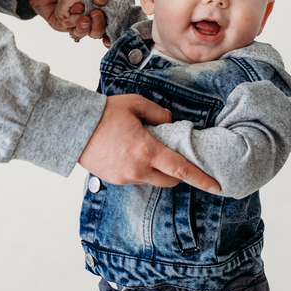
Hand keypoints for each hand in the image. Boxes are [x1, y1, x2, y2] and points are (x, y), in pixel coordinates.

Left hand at [20, 0, 110, 39]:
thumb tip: (102, 1)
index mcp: (101, 1)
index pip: (113, 19)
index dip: (115, 25)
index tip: (113, 22)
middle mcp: (89, 13)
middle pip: (100, 31)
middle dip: (99, 26)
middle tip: (95, 14)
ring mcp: (76, 20)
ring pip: (86, 33)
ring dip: (84, 27)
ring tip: (81, 16)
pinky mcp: (62, 25)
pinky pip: (70, 30)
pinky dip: (70, 23)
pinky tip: (67, 14)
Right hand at [79, 95, 220, 191]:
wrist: (74, 128)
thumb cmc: (103, 114)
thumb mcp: (136, 104)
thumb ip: (159, 114)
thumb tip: (170, 124)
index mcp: (146, 150)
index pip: (181, 169)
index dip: (201, 179)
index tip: (216, 186)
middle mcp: (138, 169)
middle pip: (170, 180)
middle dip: (177, 173)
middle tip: (172, 156)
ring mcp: (125, 177)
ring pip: (152, 180)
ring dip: (156, 170)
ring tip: (144, 149)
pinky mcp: (114, 180)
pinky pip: (136, 179)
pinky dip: (140, 170)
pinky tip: (129, 154)